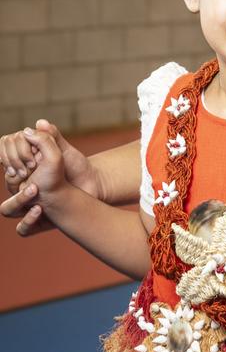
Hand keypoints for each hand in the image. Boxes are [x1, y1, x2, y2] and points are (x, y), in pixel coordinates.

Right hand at [1, 120, 97, 234]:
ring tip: (36, 190)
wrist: (92, 188)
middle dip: (15, 179)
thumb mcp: (64, 150)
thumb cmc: (76, 167)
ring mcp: (28, 207)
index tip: (33, 159)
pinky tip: (40, 209)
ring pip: (7, 209)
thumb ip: (51, 137)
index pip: (5, 166)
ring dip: (19, 200)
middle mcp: (22, 189)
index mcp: (24, 170)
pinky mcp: (37, 223)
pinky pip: (22, 229)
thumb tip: (38, 123)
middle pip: (6, 186)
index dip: (13, 160)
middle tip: (34, 173)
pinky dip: (28, 221)